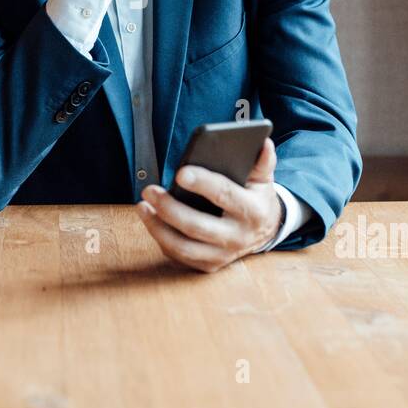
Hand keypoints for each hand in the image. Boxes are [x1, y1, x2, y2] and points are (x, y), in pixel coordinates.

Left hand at [135, 138, 281, 271]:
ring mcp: (223, 255)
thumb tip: (263, 142)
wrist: (265, 232)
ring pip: (183, 247)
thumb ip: (262, 162)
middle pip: (197, 225)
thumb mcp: (263, 180)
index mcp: (252, 211)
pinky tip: (151, 221)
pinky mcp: (209, 265)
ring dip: (158, 227)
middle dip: (169, 208)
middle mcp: (237, 237)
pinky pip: (180, 256)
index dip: (202, 183)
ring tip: (142, 206)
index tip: (180, 173)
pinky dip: (161, 239)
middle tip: (149, 191)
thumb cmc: (256, 198)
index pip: (224, 195)